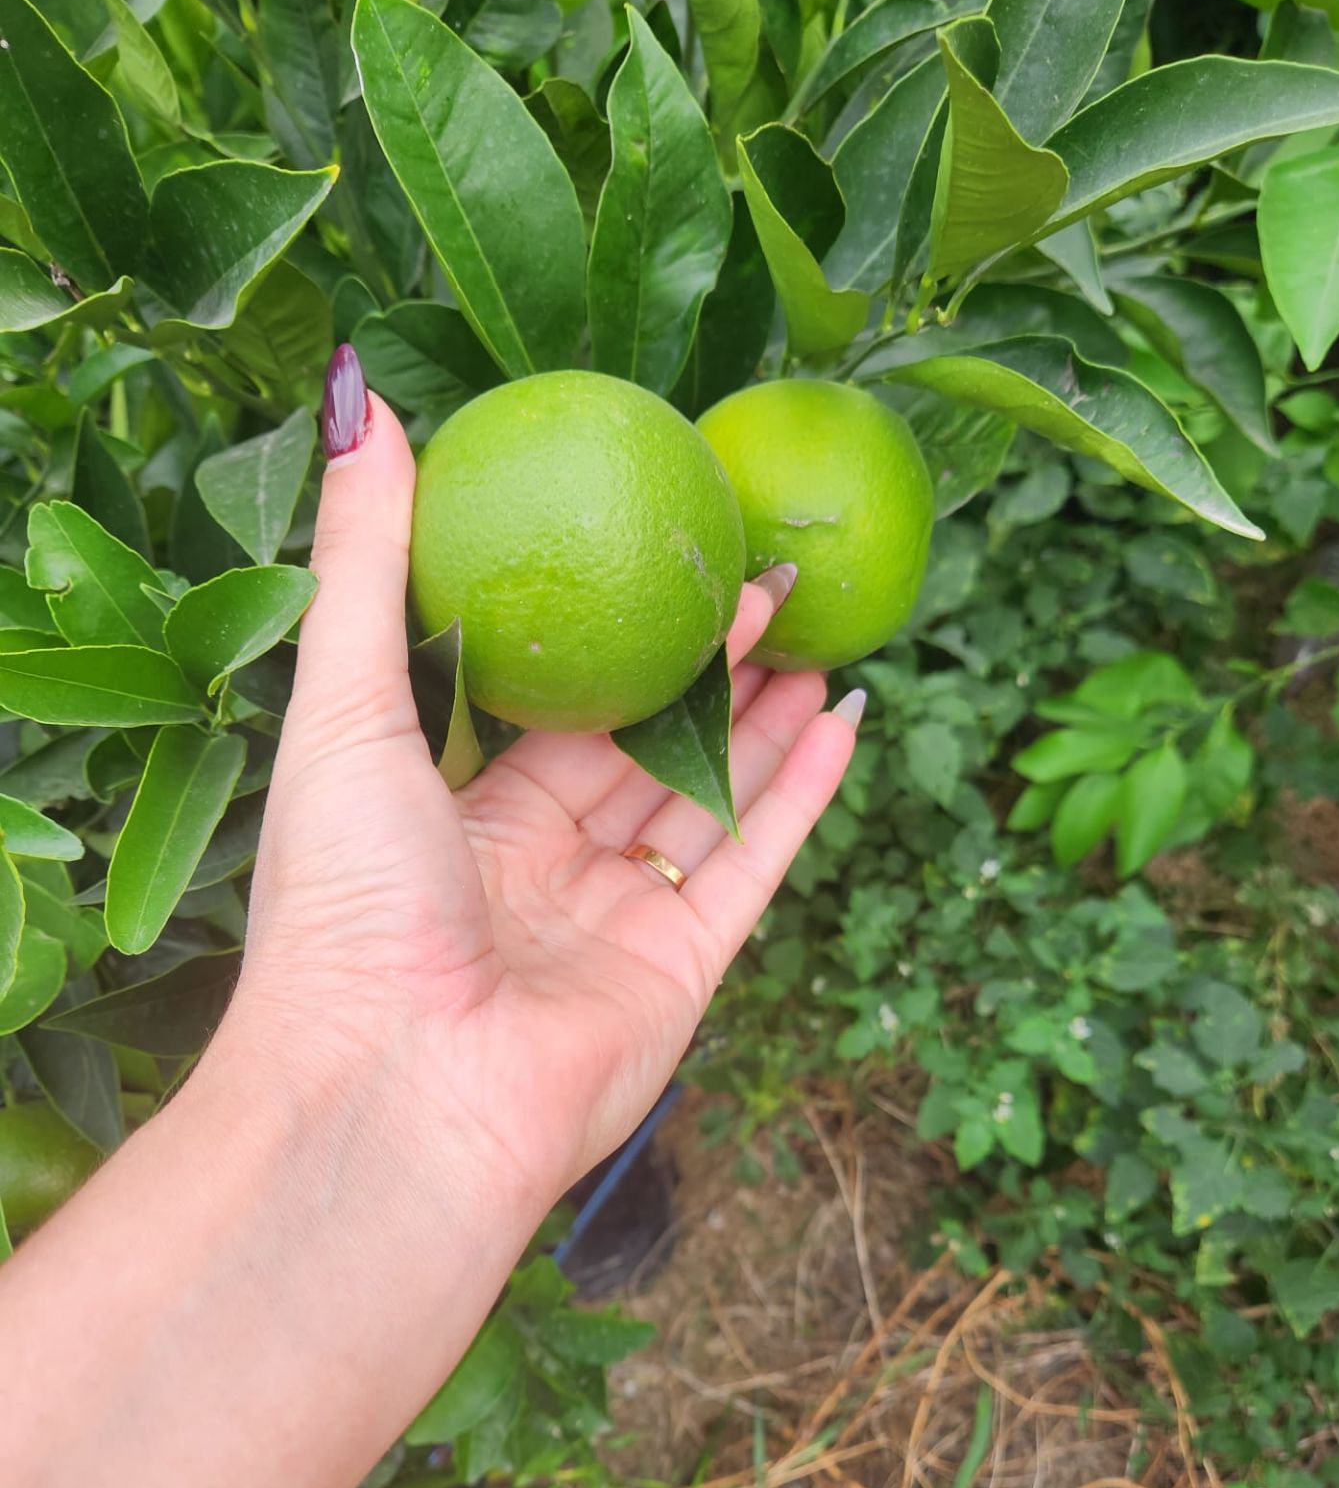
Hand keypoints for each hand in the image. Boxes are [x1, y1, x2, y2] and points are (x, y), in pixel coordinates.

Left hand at [235, 352, 861, 1210]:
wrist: (396, 1094)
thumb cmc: (347, 901)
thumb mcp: (343, 703)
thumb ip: (363, 558)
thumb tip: (361, 394)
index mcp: (454, 812)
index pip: (548, 702)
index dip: (607, 628)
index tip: (657, 547)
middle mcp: (538, 867)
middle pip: (641, 746)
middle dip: (705, 665)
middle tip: (769, 578)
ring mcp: (613, 924)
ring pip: (707, 799)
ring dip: (764, 720)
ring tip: (819, 636)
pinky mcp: (681, 973)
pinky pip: (754, 866)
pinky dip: (802, 794)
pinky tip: (846, 717)